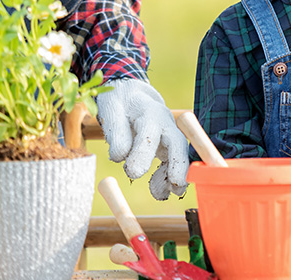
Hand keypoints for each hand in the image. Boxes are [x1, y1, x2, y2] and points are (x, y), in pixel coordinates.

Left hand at [97, 78, 188, 199]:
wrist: (131, 95)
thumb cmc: (119, 104)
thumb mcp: (111, 112)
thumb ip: (116, 133)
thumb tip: (120, 157)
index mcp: (150, 112)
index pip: (149, 133)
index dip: (143, 153)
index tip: (133, 173)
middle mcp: (166, 123)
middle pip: (177, 143)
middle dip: (178, 164)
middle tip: (175, 184)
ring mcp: (170, 134)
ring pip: (179, 155)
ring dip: (174, 175)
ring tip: (161, 195)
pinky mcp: (169, 145)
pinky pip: (174, 162)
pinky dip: (169, 177)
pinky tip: (160, 192)